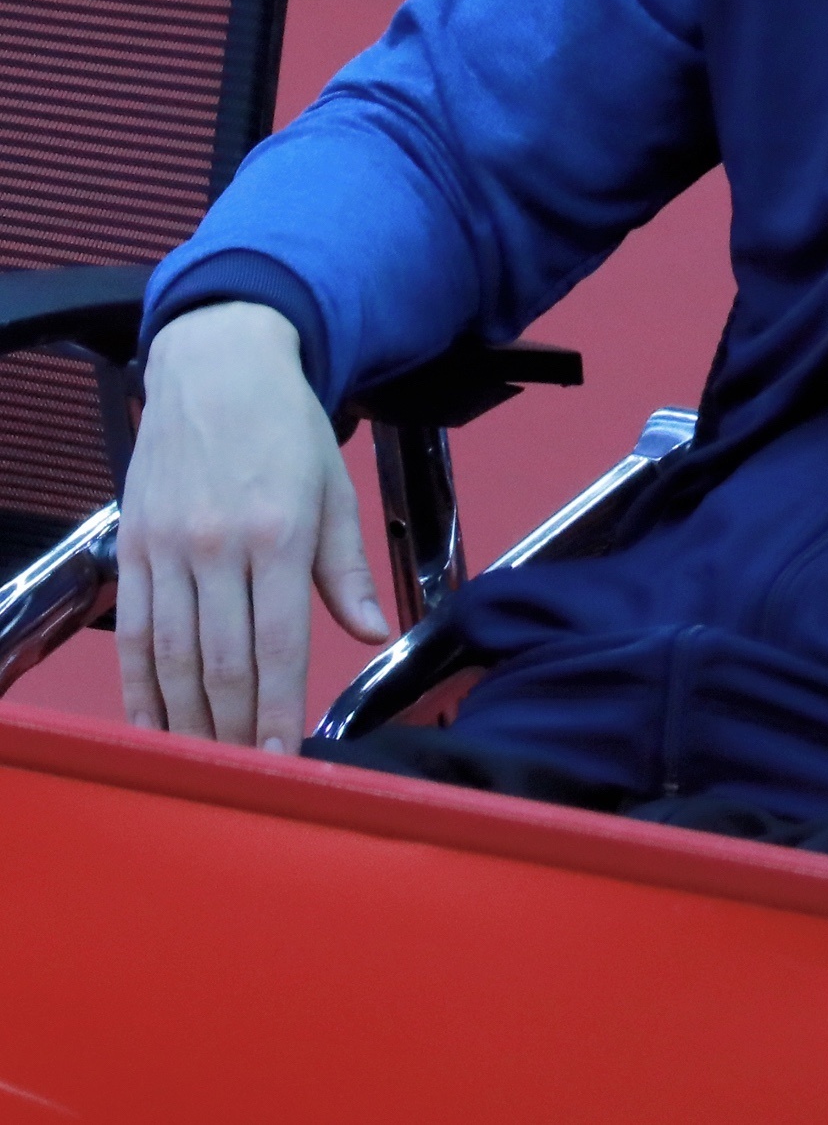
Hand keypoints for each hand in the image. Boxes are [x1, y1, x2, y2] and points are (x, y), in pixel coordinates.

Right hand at [117, 303, 390, 752]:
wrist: (216, 364)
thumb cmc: (285, 427)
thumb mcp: (334, 489)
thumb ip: (347, 570)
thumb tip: (375, 634)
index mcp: (280, 533)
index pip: (279, 647)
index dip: (278, 715)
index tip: (283, 765)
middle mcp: (219, 545)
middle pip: (223, 664)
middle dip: (234, 733)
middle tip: (246, 782)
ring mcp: (169, 548)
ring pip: (172, 658)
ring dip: (188, 722)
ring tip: (206, 766)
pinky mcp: (133, 547)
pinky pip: (132, 634)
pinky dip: (139, 689)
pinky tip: (154, 726)